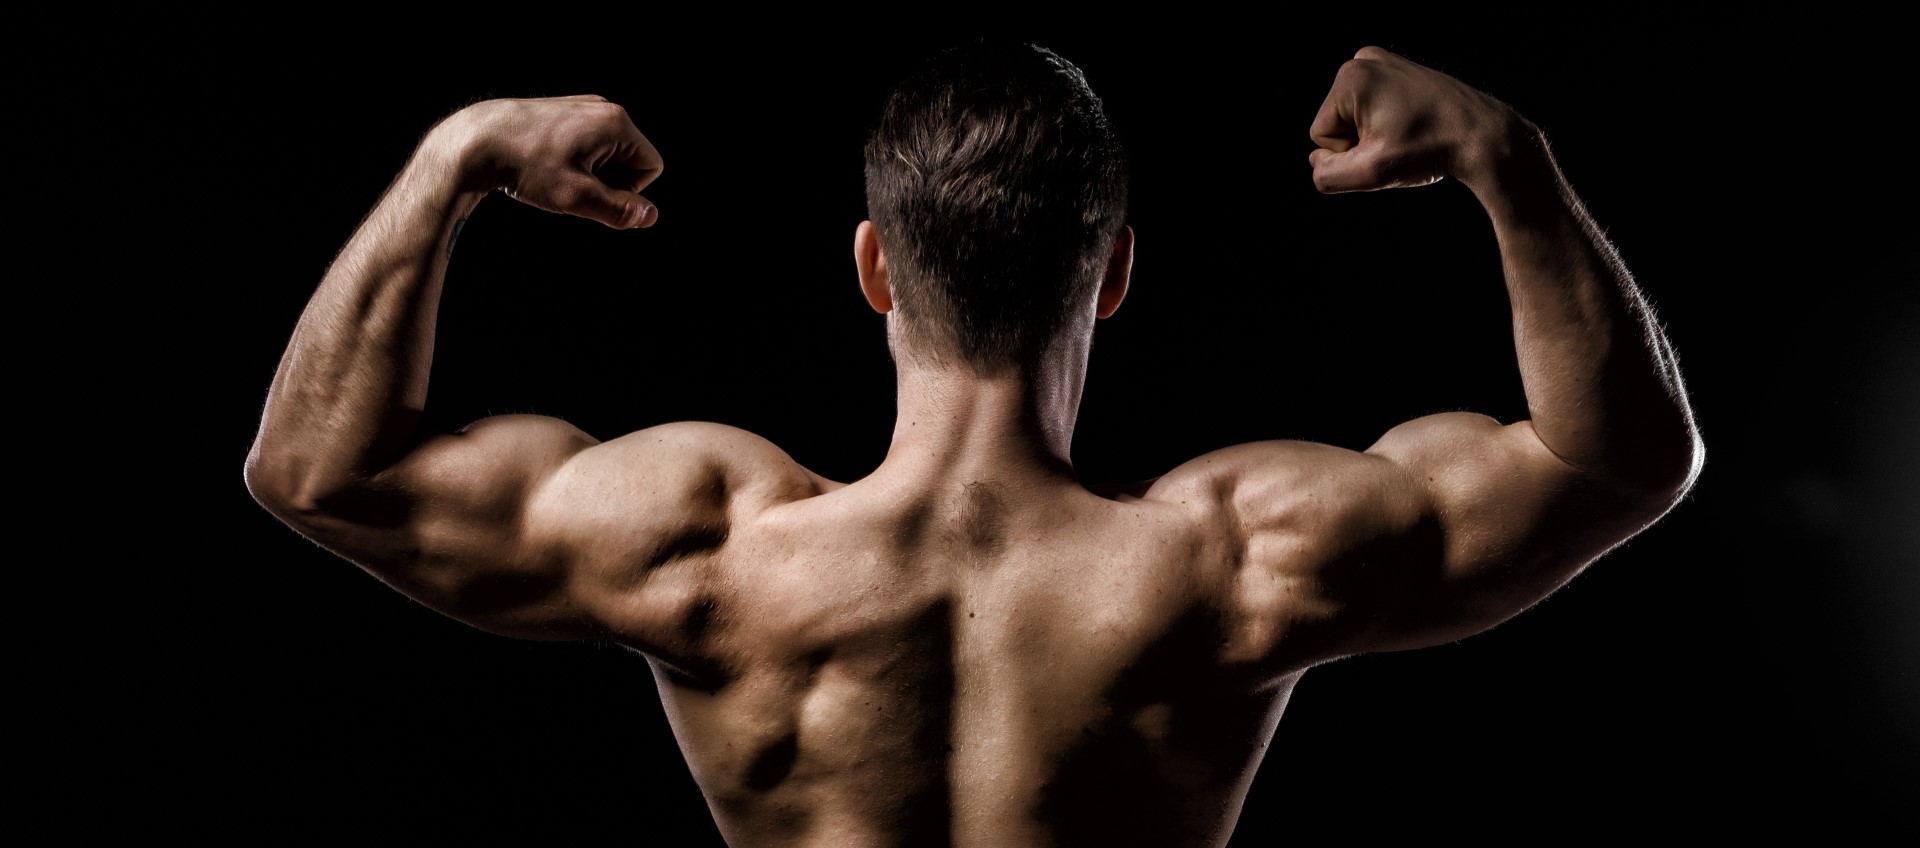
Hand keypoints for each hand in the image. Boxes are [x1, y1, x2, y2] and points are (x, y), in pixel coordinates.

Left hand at [435, 94, 663, 228]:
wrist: (476, 140)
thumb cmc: (527, 167)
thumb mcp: (576, 197)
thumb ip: (619, 210)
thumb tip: (650, 216)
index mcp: (616, 123)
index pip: (651, 167)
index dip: (628, 191)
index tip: (591, 194)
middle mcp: (604, 108)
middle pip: (631, 159)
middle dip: (609, 181)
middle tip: (570, 187)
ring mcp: (583, 106)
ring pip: (607, 153)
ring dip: (590, 173)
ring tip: (555, 177)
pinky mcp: (564, 110)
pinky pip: (587, 143)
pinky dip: (574, 161)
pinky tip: (545, 166)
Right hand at [1307, 47, 1533, 193]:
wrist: (1484, 134)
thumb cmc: (1430, 150)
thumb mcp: (1371, 174)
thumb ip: (1328, 176)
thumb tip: (1317, 161)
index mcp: (1351, 77)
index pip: (1321, 134)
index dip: (1350, 153)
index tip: (1388, 148)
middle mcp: (1364, 61)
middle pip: (1336, 123)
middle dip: (1362, 142)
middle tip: (1403, 143)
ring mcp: (1383, 61)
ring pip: (1354, 118)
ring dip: (1375, 135)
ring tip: (1411, 134)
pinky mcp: (1399, 70)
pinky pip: (1373, 109)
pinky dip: (1389, 123)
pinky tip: (1415, 125)